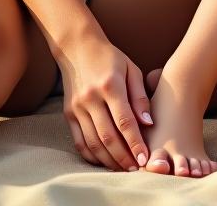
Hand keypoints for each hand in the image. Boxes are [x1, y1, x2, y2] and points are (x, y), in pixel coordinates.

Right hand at [58, 34, 152, 170]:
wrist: (78, 48)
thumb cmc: (111, 58)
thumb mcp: (131, 69)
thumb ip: (140, 96)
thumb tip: (148, 123)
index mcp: (110, 85)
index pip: (124, 121)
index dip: (135, 142)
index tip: (145, 157)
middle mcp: (91, 98)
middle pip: (108, 136)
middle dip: (123, 157)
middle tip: (136, 168)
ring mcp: (77, 107)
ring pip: (93, 142)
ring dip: (108, 160)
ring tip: (123, 168)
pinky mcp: (68, 114)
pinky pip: (79, 141)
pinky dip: (92, 155)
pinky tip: (104, 161)